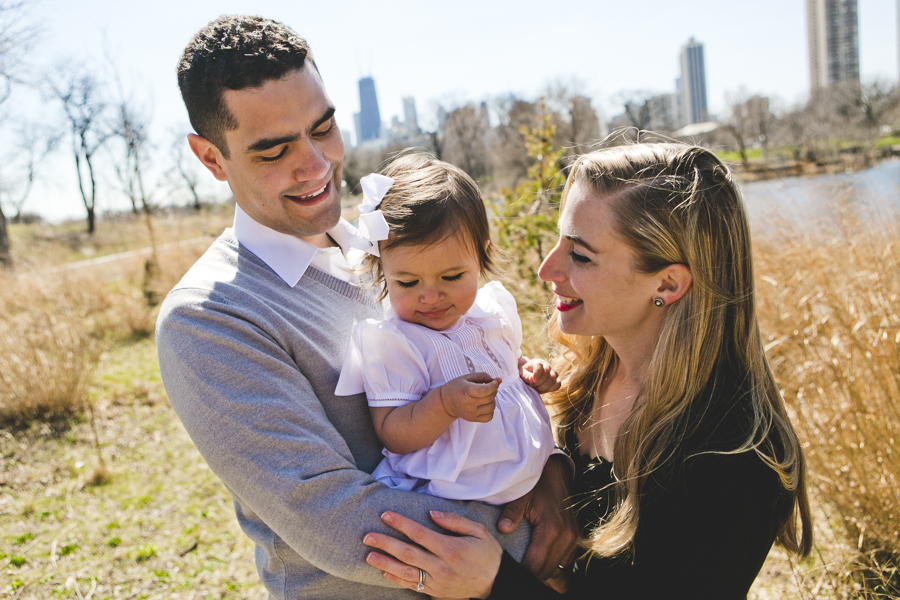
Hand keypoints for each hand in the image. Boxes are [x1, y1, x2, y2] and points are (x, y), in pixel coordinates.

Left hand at [364, 510, 501, 598]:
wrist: (498, 585)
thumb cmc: (489, 555)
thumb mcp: (479, 532)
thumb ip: (455, 522)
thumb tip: (433, 513)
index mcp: (450, 549)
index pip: (419, 533)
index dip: (400, 523)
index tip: (385, 515)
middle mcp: (441, 566)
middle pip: (407, 553)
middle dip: (385, 543)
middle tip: (367, 536)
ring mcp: (437, 582)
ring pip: (406, 572)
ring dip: (385, 563)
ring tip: (369, 555)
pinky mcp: (436, 592)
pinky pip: (413, 586)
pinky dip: (396, 579)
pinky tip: (384, 572)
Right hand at [440, 373, 499, 422]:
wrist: (446, 402)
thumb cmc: (457, 387)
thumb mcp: (467, 377)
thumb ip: (483, 376)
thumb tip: (499, 380)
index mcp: (465, 391)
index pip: (484, 390)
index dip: (493, 385)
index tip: (494, 382)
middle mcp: (468, 403)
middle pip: (489, 398)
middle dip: (493, 390)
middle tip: (489, 387)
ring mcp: (471, 413)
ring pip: (491, 407)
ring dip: (492, 400)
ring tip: (486, 396)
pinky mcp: (473, 419)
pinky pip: (489, 417)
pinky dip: (490, 410)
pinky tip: (485, 405)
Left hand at [497, 454, 578, 580]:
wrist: (556, 474)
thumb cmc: (537, 484)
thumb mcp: (521, 495)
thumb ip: (511, 512)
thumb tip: (502, 529)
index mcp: (551, 529)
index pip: (535, 565)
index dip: (521, 571)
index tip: (509, 568)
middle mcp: (566, 537)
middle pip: (547, 572)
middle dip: (531, 573)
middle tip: (515, 569)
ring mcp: (573, 538)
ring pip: (558, 569)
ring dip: (543, 570)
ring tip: (526, 564)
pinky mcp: (576, 537)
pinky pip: (565, 561)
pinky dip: (553, 563)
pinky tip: (540, 557)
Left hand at [518, 357, 560, 393]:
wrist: (531, 374)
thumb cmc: (526, 373)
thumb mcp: (522, 373)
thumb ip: (526, 376)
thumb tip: (531, 379)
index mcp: (538, 362)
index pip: (539, 367)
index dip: (536, 375)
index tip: (531, 382)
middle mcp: (547, 365)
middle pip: (547, 375)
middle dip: (538, 383)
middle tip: (532, 385)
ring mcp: (553, 372)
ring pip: (552, 380)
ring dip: (543, 387)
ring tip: (536, 388)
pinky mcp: (557, 379)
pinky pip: (557, 385)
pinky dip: (550, 389)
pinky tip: (543, 389)